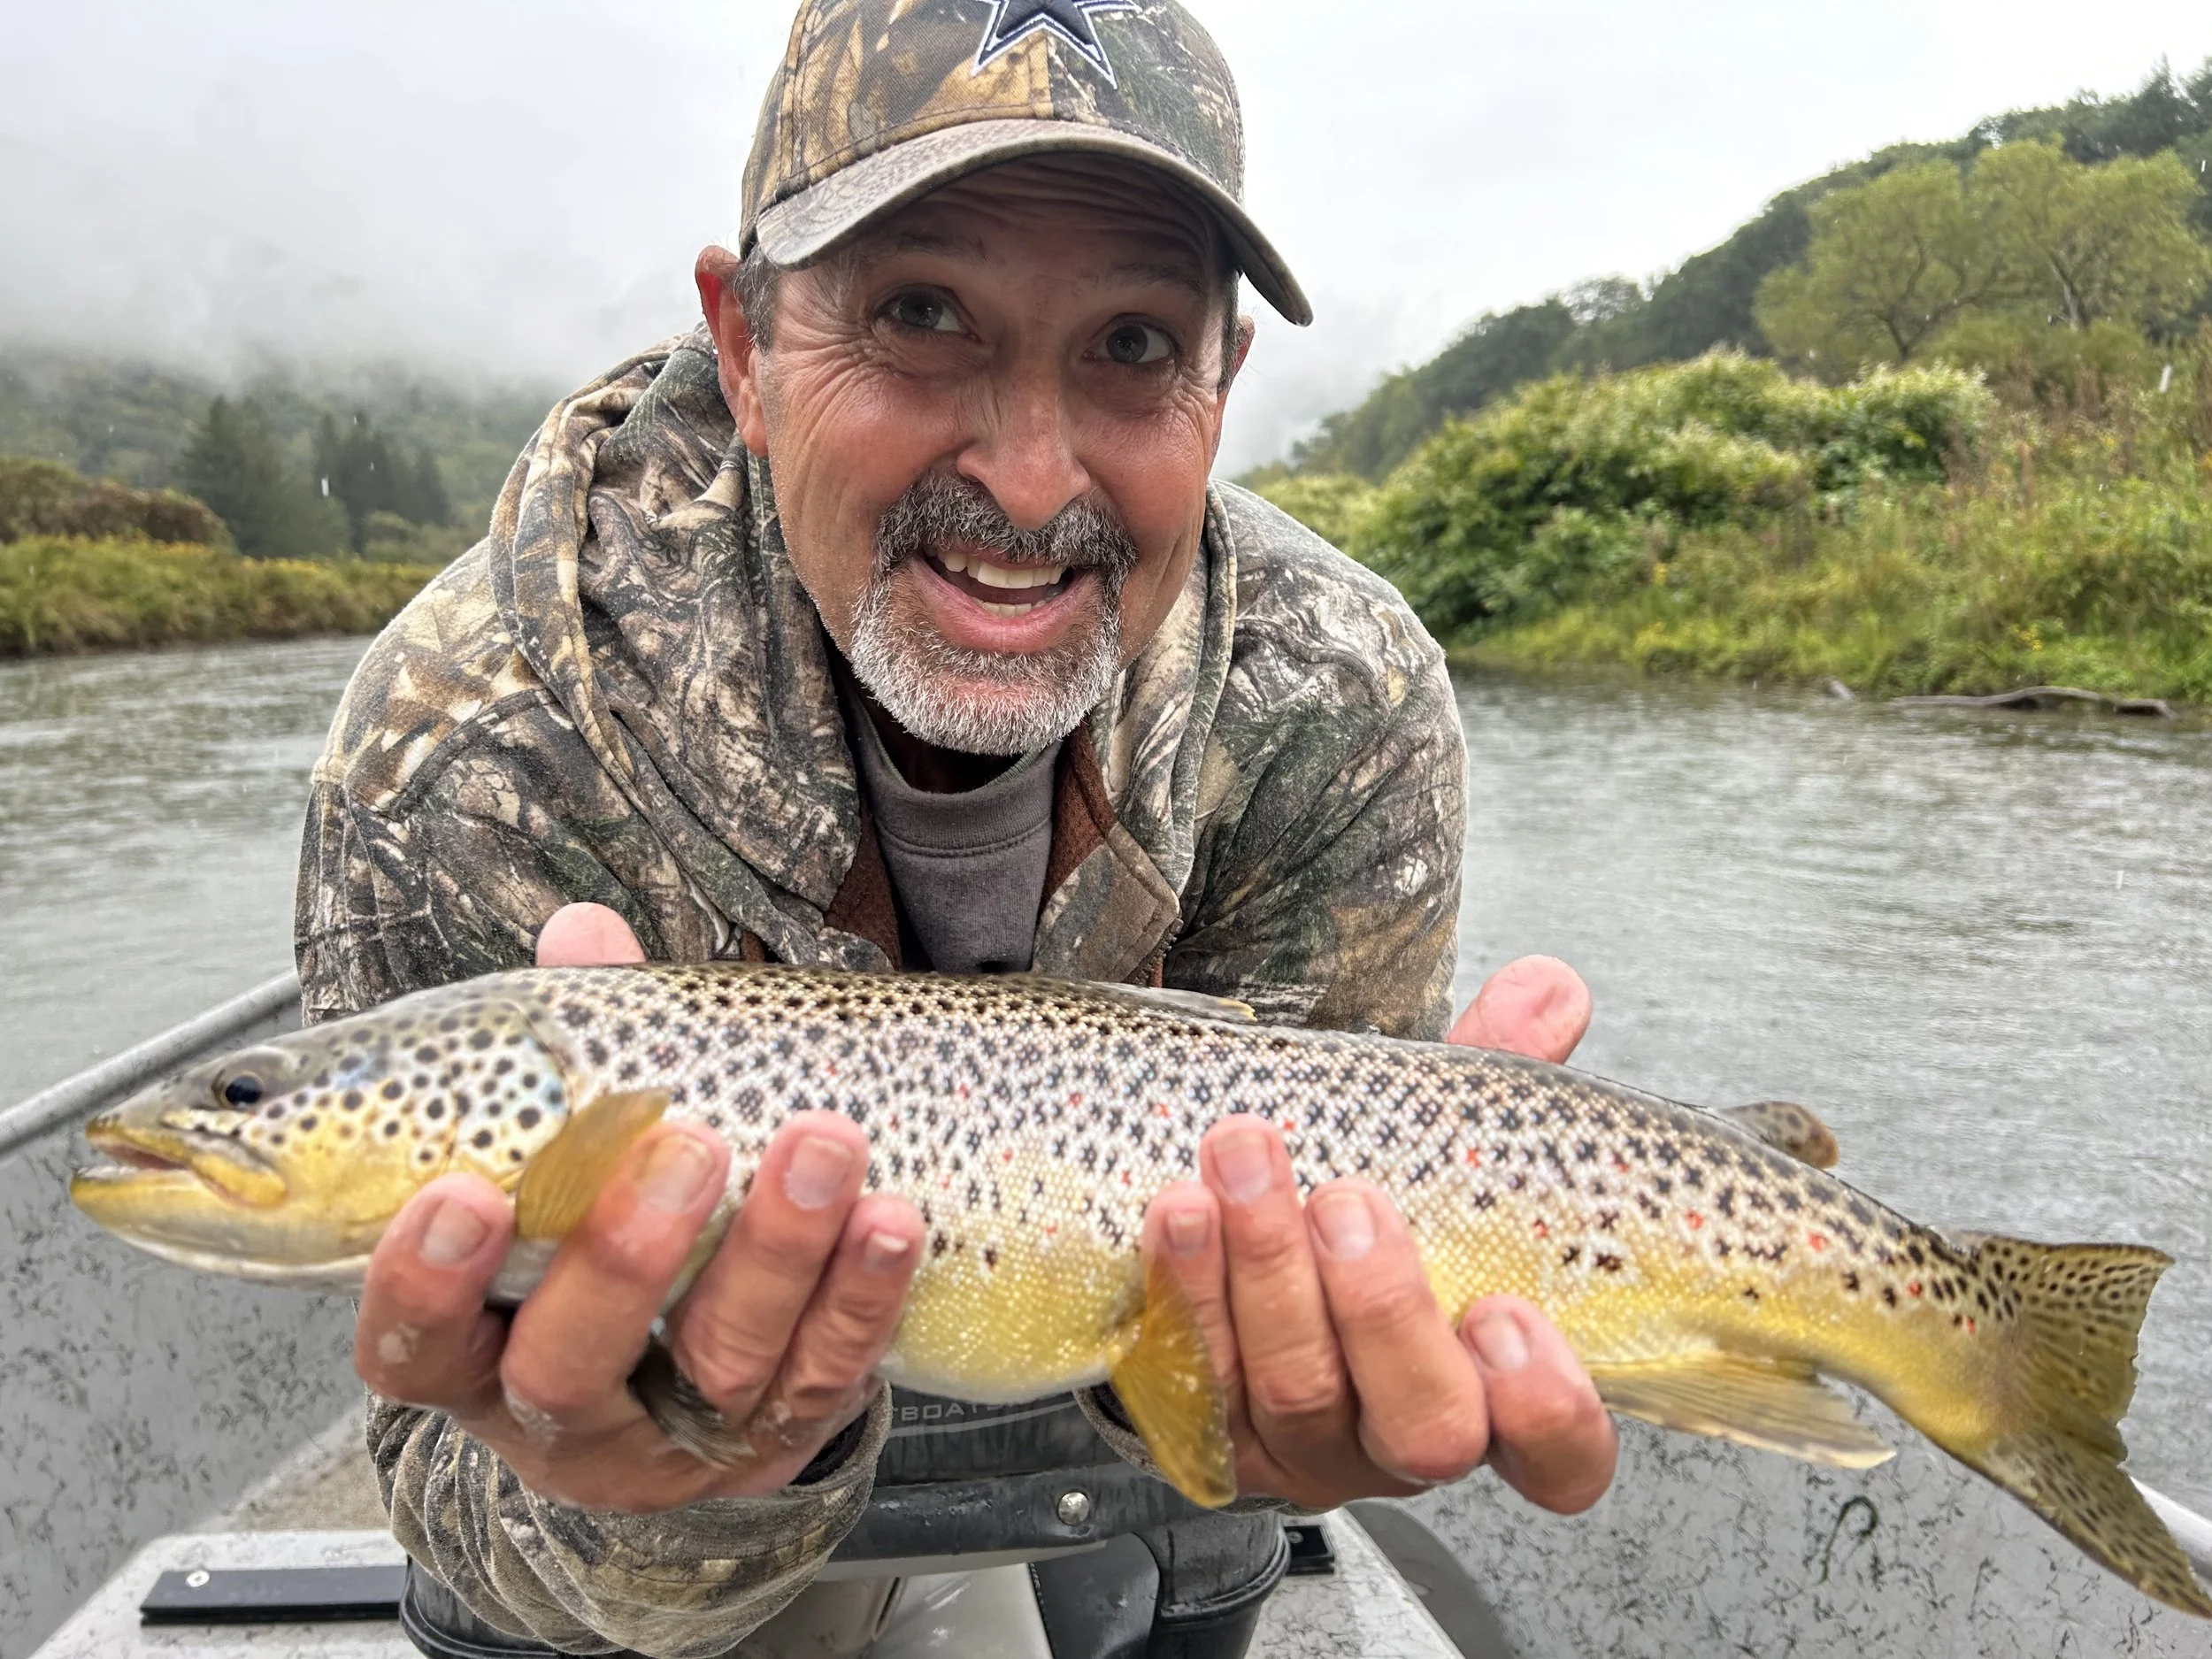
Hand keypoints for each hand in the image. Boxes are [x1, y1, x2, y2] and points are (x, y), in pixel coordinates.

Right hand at [353, 903, 925, 1510]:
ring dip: (775, 1253)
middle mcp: (562, 1413)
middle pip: (566, 1367)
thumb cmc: (603, 1236)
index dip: (423, 1285)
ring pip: (719, 1367)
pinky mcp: (782, 1435)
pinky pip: (827, 1374)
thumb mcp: (569, 1157)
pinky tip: (890, 1220)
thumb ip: (571, 1050)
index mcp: (476, 1346)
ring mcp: (677, 1438)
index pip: (413, 1347)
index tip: (464, 1195)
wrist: (691, 1380)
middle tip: (683, 1151)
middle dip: (622, 1259)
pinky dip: (861, 1296)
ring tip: (822, 1147)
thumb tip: (584, 932)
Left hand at [1142, 955, 1617, 1513]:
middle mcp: (1407, 1439)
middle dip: (1384, 1311)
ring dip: (1267, 1269)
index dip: (1546, 1407)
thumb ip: (1497, 1073)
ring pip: (1299, 1392)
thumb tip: (1548, 988)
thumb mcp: (1439, 1141)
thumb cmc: (1373, 1209)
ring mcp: (1308, 1447)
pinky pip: (1199, 1382)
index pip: (1562, 1458)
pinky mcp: (1213, 1434)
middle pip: (1425, 1427)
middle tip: (1347, 1202)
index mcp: (1496, 1392)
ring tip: (1244, 1158)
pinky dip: (1189, 1290)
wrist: (1243, 1247)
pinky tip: (1181, 1211)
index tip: (1504, 1310)